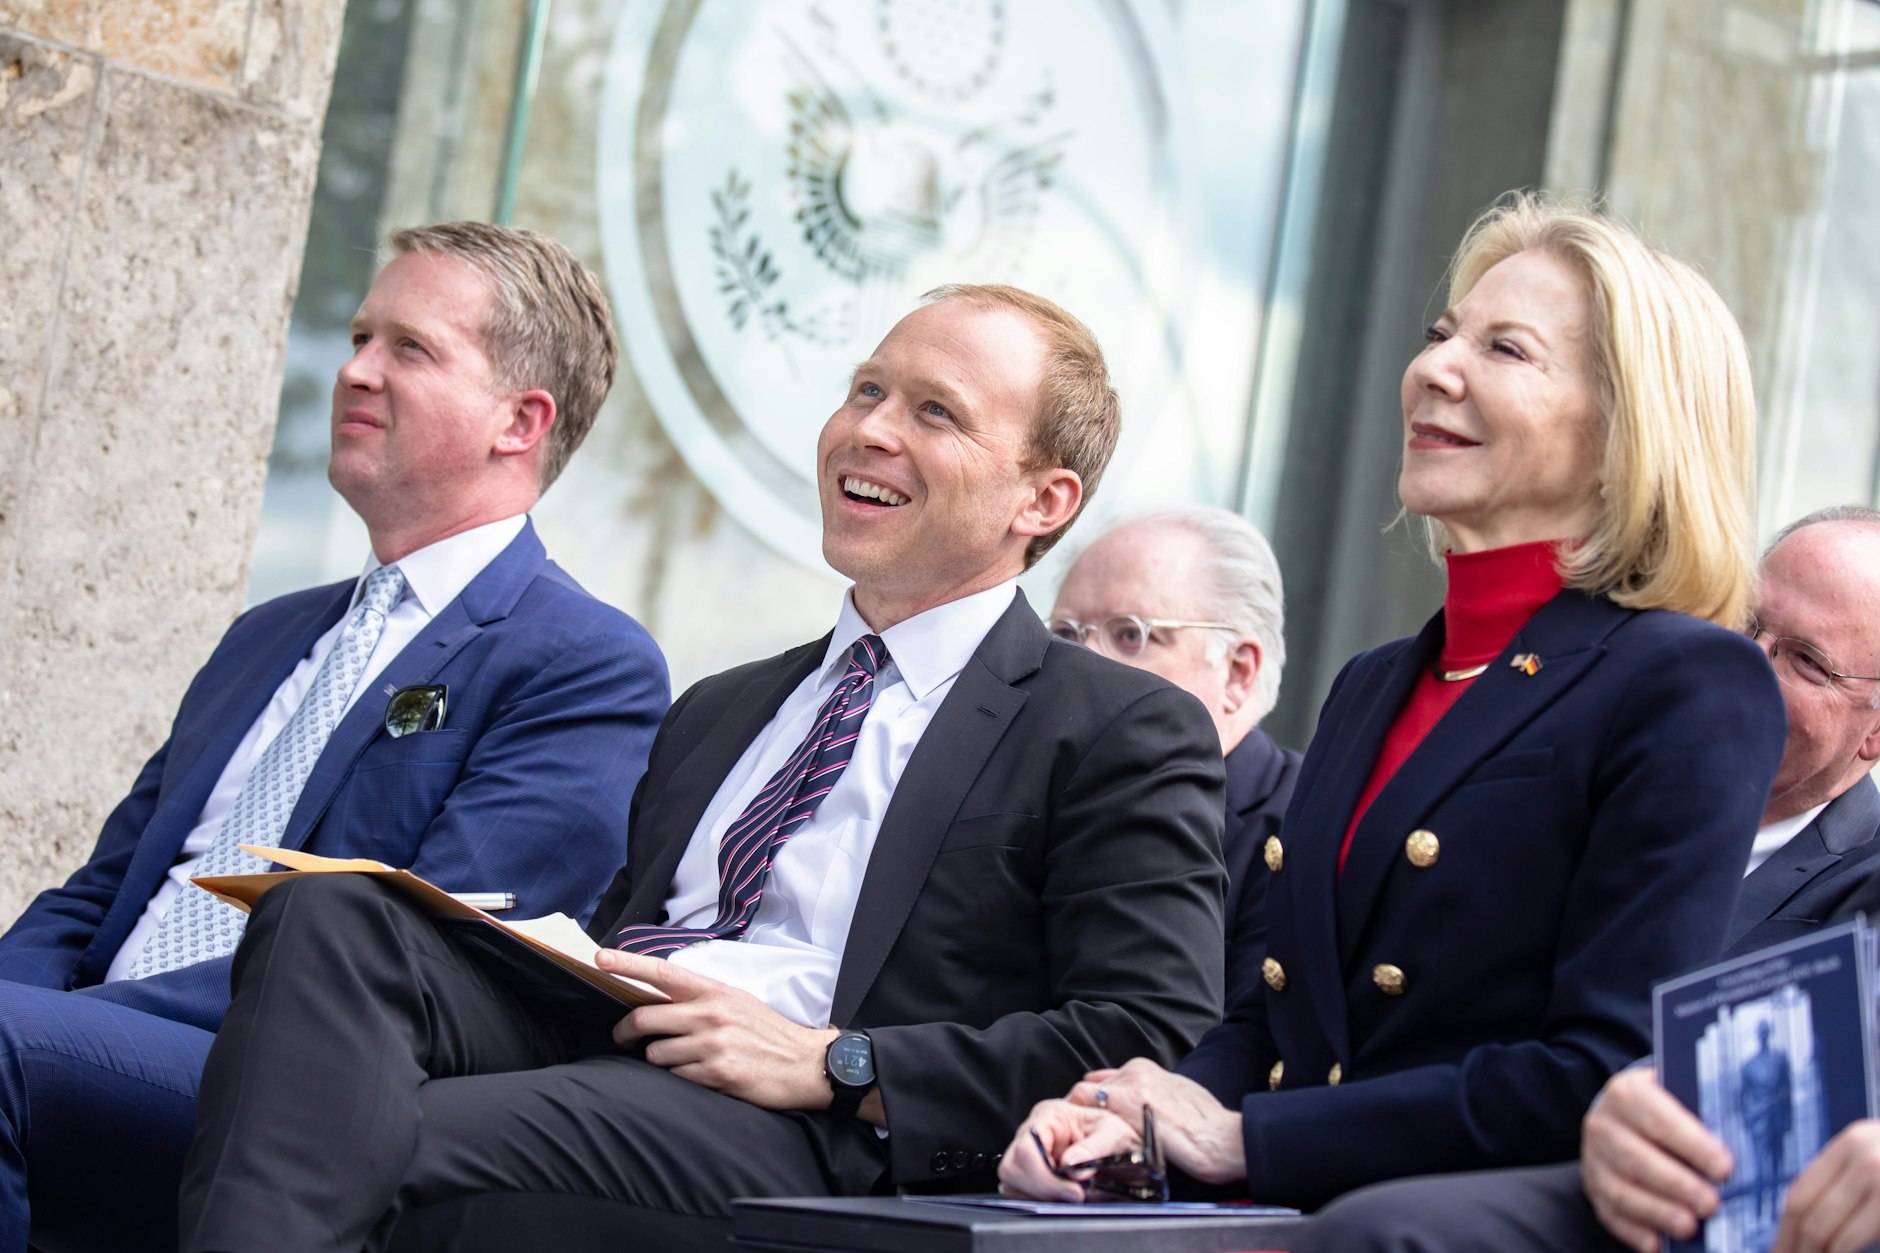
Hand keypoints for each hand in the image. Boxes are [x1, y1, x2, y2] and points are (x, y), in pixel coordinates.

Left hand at [597, 950, 837, 1110]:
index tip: (600, 958)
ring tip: (681, 1059)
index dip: (627, 964)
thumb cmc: (766, 1032)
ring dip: (659, 1060)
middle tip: (623, 1038)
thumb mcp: (737, 1002)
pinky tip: (700, 1075)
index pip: (662, 972)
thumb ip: (699, 999)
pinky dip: (679, 1078)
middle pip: (644, 1018)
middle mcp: (710, 1014)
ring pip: (655, 1054)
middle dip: (625, 1032)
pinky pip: (675, 1077)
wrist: (804, 1064)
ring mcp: (712, 1044)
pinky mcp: (716, 1073)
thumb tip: (657, 1003)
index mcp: (713, 991)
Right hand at [997, 1098, 1143, 1202]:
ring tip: (1069, 1196)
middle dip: (1041, 1189)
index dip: (1044, 1176)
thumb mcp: (1113, 1134)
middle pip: (1012, 1168)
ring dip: (1039, 1196)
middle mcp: (1030, 1132)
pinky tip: (1060, 1197)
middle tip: (1073, 1197)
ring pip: (1011, 1182)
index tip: (1073, 1192)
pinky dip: (1038, 1199)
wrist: (1117, 1140)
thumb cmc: (1113, 1131)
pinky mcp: (1028, 1172)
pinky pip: (1018, 1191)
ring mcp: (1026, 1152)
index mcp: (1048, 1116)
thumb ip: (1093, 1148)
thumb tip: (1069, 1164)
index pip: (1026, 1149)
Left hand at [1066, 1057, 1245, 1185]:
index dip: (1093, 1104)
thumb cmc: (1208, 1126)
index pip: (1103, 1081)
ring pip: (1081, 1095)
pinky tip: (1079, 1145)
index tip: (1089, 1122)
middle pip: (1088, 1088)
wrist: (1227, 1138)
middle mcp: (1136, 1071)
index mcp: (1146, 1069)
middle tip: (1078, 1136)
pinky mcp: (1130, 1106)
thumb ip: (1153, 1095)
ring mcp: (1131, 1086)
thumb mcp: (1178, 1098)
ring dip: (1077, 1118)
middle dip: (1080, 1111)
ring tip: (1075, 1143)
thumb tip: (1141, 1107)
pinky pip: (1087, 1110)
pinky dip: (1079, 1126)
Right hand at [1580, 1065, 1731, 1251]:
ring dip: (1657, 1212)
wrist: (1622, 1114)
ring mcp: (1593, 1159)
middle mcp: (1602, 1124)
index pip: (1660, 1120)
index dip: (1693, 1146)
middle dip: (1678, 1185)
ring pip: (1621, 1190)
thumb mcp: (1680, 1094)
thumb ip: (1706, 1109)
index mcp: (1626, 1093)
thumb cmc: (1667, 1107)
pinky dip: (1634, 1232)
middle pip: (1637, 1159)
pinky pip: (1610, 1214)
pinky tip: (1659, 1244)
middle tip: (1712, 1205)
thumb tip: (1749, 1137)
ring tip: (1690, 1227)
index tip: (1725, 1169)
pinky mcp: (1592, 1188)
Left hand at [1772, 1120, 1879, 1252]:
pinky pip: (1852, 1237)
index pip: (1800, 1190)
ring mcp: (1879, 1177)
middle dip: (1792, 1246)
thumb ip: (1842, 1181)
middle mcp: (1861, 1156)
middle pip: (1804, 1209)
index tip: (1778, 1250)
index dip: (1783, 1228)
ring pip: (1823, 1228)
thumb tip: (1802, 1224)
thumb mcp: (1877, 1161)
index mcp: (1849, 1144)